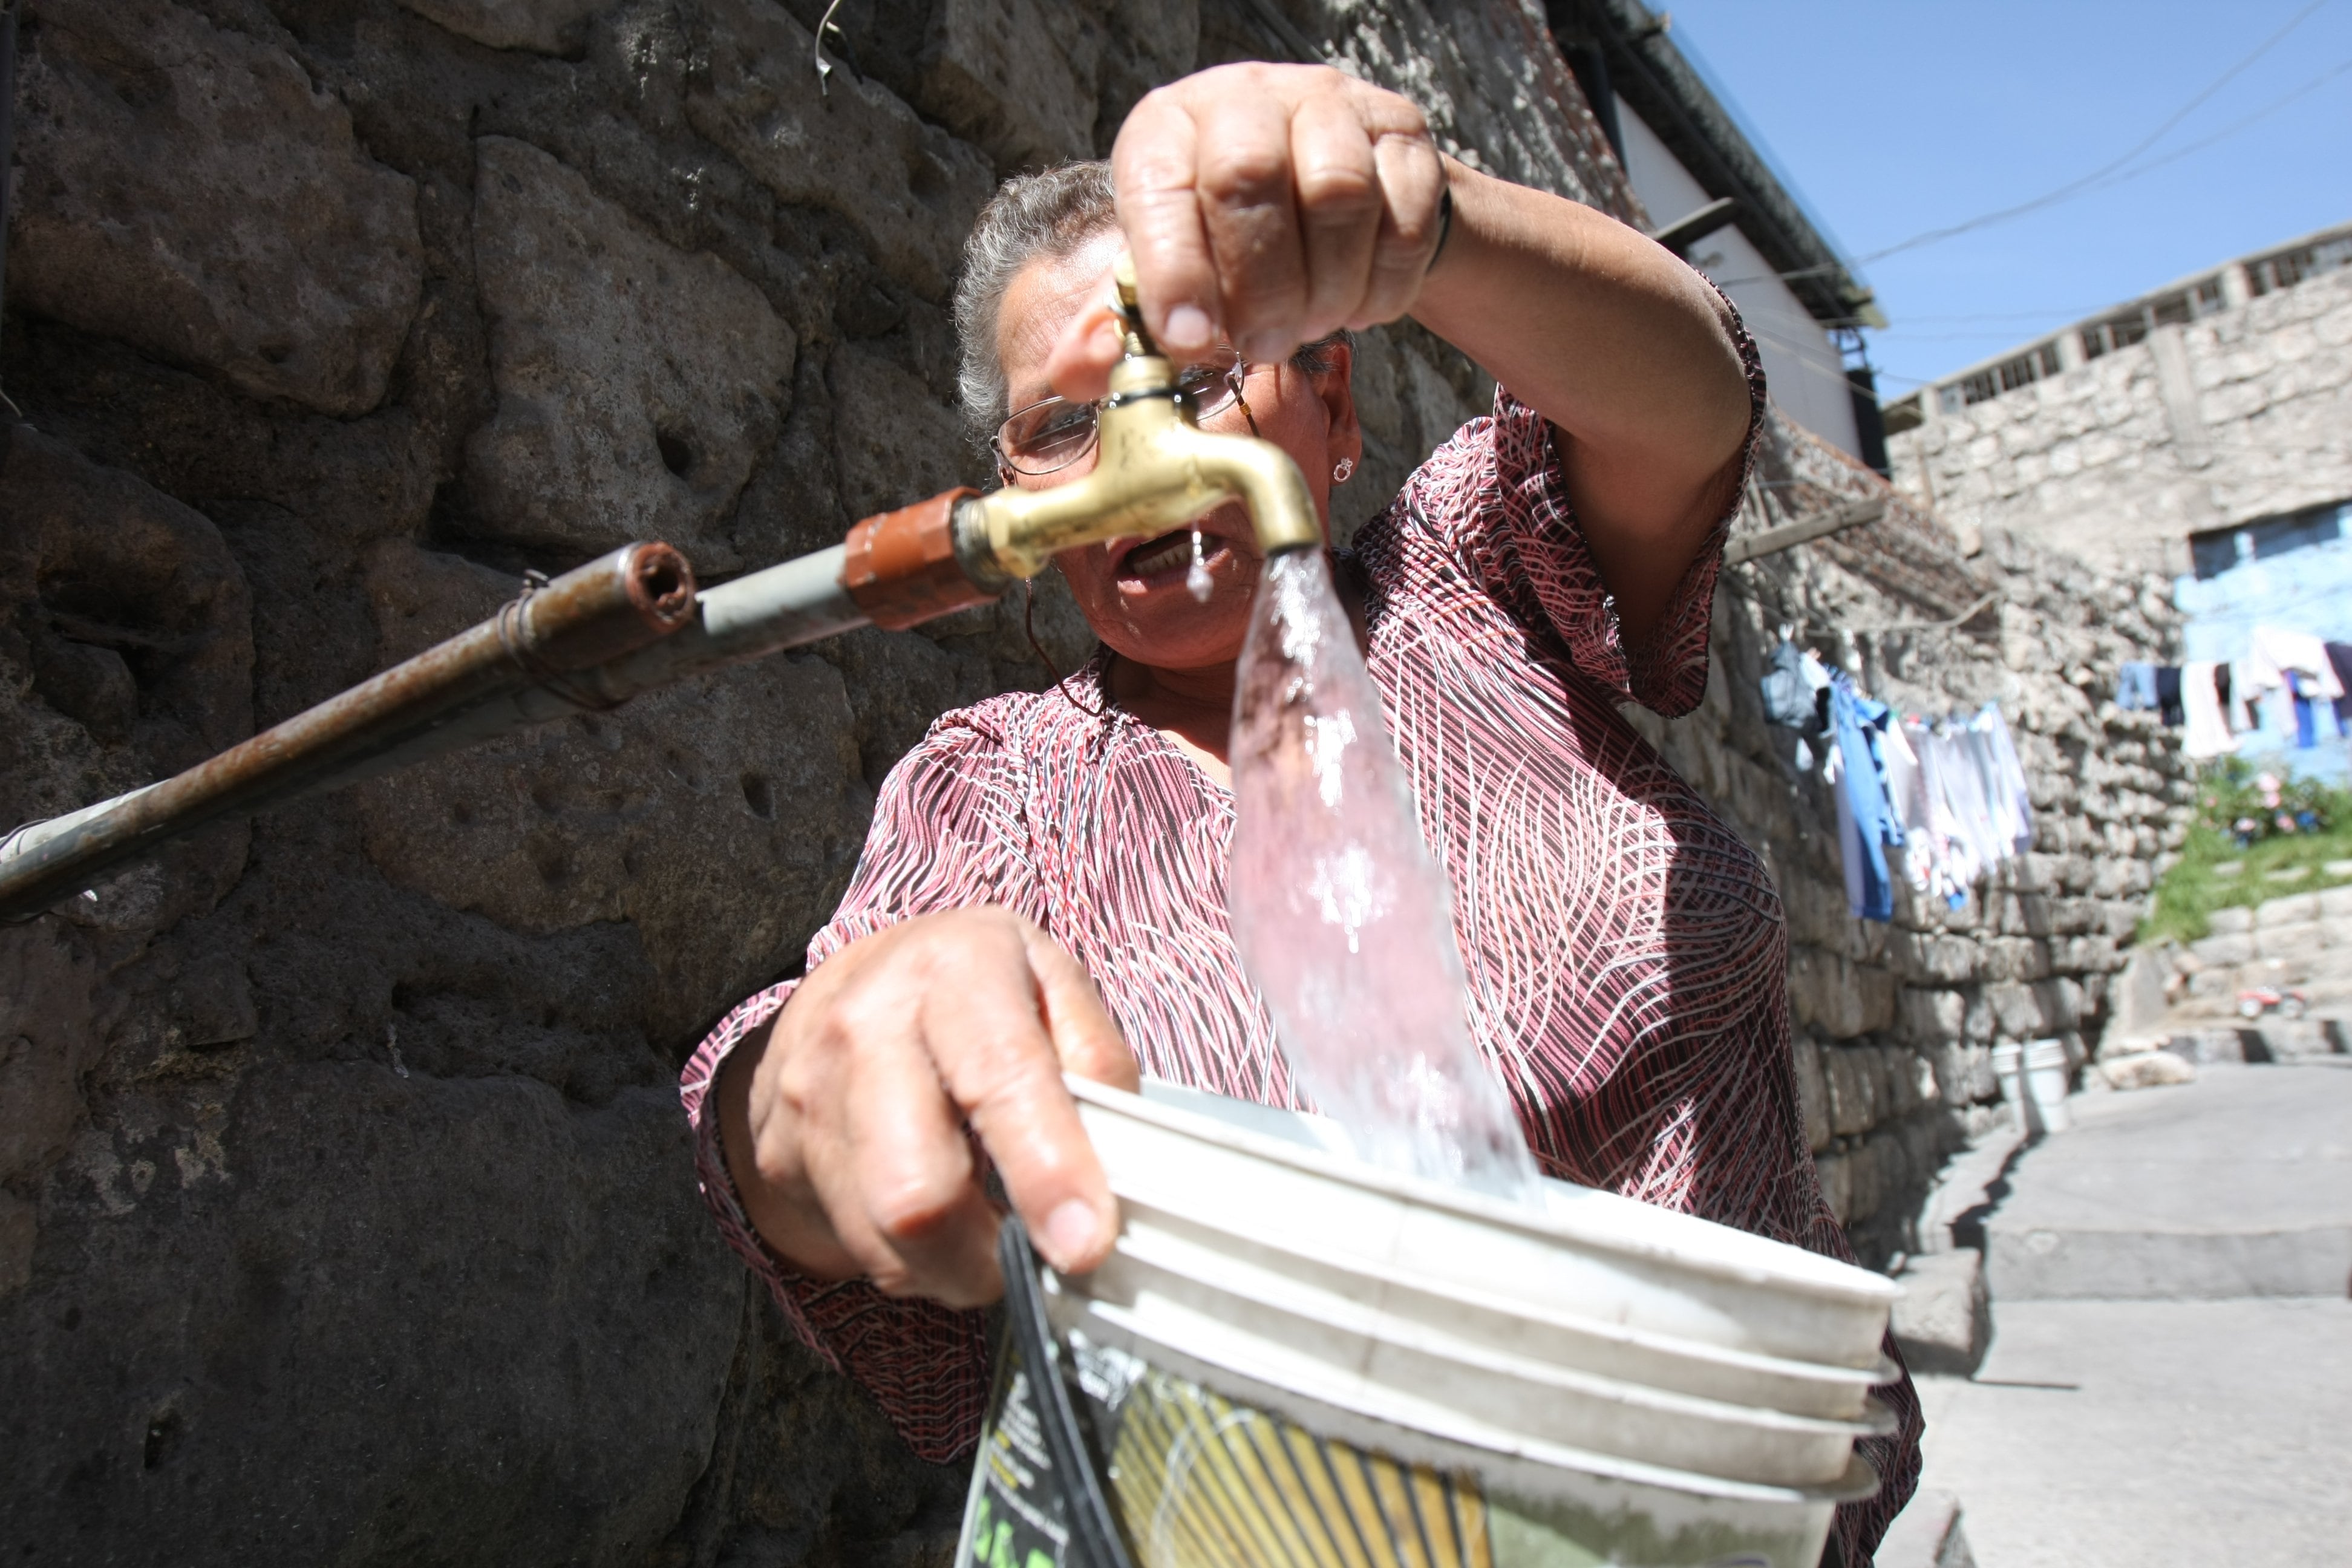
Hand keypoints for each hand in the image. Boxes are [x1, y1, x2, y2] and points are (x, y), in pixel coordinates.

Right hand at [717, 908, 1138, 1308]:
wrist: (849, 989)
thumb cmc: (973, 991)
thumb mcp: (1051, 983)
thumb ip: (1096, 1059)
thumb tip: (1120, 1160)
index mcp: (955, 970)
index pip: (1000, 1077)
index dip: (1047, 1169)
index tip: (1085, 1242)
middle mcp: (868, 1025)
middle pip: (916, 1188)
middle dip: (989, 1256)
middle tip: (1039, 1257)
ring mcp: (812, 1094)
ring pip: (887, 1238)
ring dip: (957, 1269)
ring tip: (992, 1237)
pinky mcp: (782, 1153)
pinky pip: (861, 1252)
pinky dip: (917, 1264)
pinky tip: (941, 1228)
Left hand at [1051, 63, 1446, 392]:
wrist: (1334, 182)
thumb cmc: (1227, 235)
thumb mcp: (1166, 264)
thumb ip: (1120, 322)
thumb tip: (1075, 372)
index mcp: (1168, 128)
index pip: (1162, 188)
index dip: (1175, 270)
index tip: (1190, 339)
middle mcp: (1246, 98)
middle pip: (1249, 179)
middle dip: (1259, 286)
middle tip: (1263, 345)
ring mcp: (1331, 107)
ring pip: (1338, 195)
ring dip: (1327, 288)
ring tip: (1312, 324)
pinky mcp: (1401, 136)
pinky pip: (1404, 218)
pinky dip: (1384, 284)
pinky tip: (1361, 305)